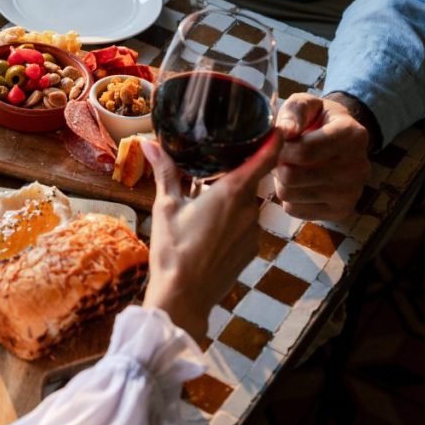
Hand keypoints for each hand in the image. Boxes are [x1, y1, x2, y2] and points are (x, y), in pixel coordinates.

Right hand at [141, 132, 282, 341]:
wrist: (184, 298)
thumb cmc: (173, 251)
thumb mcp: (166, 207)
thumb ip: (165, 173)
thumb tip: (149, 143)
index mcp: (231, 194)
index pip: (263, 159)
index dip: (272, 140)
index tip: (276, 126)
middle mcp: (249, 210)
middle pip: (249, 180)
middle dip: (232, 173)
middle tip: (210, 168)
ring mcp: (253, 232)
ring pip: (245, 203)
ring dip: (229, 198)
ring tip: (202, 201)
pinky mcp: (251, 250)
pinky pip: (244, 224)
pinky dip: (230, 219)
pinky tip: (208, 228)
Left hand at [273, 93, 370, 220]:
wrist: (342, 141)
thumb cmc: (319, 120)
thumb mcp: (307, 104)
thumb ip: (294, 111)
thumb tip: (284, 132)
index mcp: (352, 135)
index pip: (303, 151)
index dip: (280, 148)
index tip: (278, 142)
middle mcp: (358, 167)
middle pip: (292, 176)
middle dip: (278, 165)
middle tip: (282, 156)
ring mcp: (352, 192)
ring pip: (289, 194)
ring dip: (280, 181)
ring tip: (291, 167)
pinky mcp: (342, 212)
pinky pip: (294, 210)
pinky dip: (289, 198)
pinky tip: (299, 184)